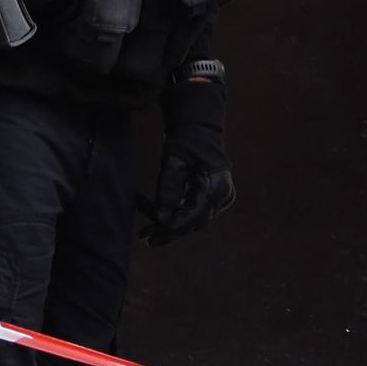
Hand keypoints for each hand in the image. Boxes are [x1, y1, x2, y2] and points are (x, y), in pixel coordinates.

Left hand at [145, 62, 235, 244]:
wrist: (199, 130)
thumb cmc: (185, 142)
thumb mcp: (172, 162)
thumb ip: (168, 189)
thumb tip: (162, 218)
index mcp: (217, 186)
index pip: (192, 217)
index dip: (168, 228)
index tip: (146, 232)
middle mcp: (224, 196)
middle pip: (193, 223)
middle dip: (166, 230)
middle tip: (142, 235)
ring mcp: (222, 198)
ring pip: (193, 221)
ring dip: (170, 224)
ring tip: (146, 230)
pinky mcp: (216, 199)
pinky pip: (195, 214)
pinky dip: (177, 216)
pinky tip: (157, 218)